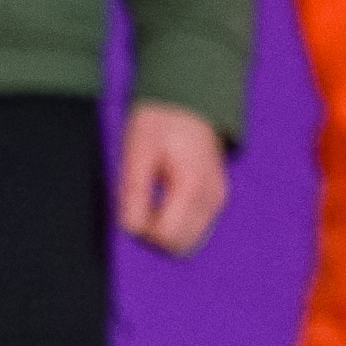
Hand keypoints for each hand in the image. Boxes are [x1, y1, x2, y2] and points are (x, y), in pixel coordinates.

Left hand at [116, 100, 230, 257]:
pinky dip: (176, 224)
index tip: (130, 206)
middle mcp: (212, 198)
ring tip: (150, 201)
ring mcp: (217, 199)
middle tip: (138, 206)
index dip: (142, 230)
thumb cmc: (160, 122)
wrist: (189, 100)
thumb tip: (129, 228)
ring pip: (189, 240)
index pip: (166, 236)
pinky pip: (194, 227)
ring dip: (165, 231)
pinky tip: (163, 201)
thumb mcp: (137, 150)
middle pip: (180, 245)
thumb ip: (133, 191)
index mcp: (193, 186)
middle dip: (154, 236)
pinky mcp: (216, 198)